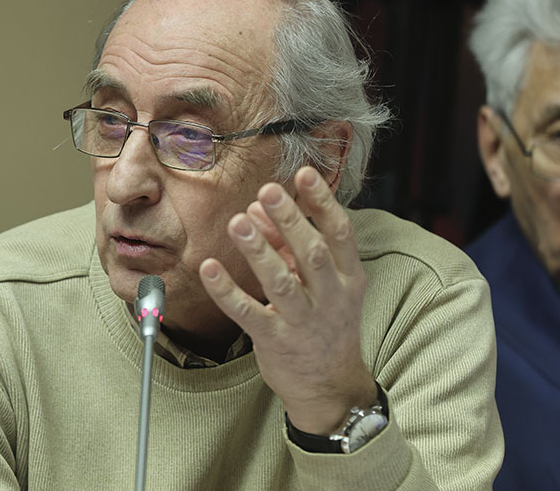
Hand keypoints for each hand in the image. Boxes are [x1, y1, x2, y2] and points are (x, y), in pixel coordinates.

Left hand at [199, 166, 375, 434]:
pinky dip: (227, 291)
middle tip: (268, 191)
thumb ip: (288, 245)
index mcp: (349, 278)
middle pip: (312, 253)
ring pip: (280, 282)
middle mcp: (331, 298)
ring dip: (258, 250)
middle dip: (289, 220)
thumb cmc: (323, 323)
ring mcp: (303, 322)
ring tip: (237, 221)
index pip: (340, 233)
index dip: (323, 203)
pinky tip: (209, 268)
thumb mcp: (321, 284)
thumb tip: (256, 209)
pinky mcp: (275, 341)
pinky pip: (248, 313)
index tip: (304, 174)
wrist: (330, 385)